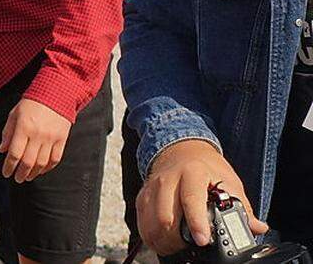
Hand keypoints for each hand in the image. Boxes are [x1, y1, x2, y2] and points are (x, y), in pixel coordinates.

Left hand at [0, 98, 71, 183]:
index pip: (14, 153)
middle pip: (28, 162)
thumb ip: (7, 132)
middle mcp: (38, 134)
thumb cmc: (31, 104)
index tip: (6, 173)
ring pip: (42, 163)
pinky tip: (41, 170)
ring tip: (27, 177)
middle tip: (17, 179)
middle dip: (21, 174)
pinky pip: (55, 159)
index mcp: (24, 128)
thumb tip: (1, 149)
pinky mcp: (62, 139)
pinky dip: (48, 168)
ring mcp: (51, 138)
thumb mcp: (14, 114)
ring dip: (33, 173)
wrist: (55, 94)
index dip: (9, 166)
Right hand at [137, 139, 267, 253]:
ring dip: (162, 241)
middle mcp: (168, 178)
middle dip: (176, 239)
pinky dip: (151, 236)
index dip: (196, 222)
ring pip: (150, 222)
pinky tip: (162, 241)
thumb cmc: (207, 168)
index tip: (202, 240)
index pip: (191, 199)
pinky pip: (142, 221)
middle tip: (188, 248)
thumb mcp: (229, 182)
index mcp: (193, 172)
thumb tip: (258, 227)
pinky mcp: (143, 195)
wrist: (182, 150)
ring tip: (175, 248)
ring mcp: (152, 187)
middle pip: (165, 216)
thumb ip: (242, 207)